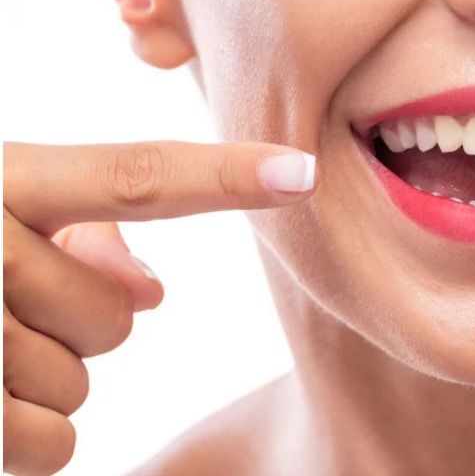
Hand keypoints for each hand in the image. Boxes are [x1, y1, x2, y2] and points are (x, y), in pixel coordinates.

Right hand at [3, 140, 315, 474]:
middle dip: (80, 322)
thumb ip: (78, 233)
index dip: (227, 176)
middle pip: (115, 317)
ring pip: (81, 383)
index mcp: (1, 179)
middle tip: (10, 304)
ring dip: (44, 377)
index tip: (303, 173)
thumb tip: (154, 290)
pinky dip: (31, 434)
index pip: (137, 177)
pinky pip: (50, 442)